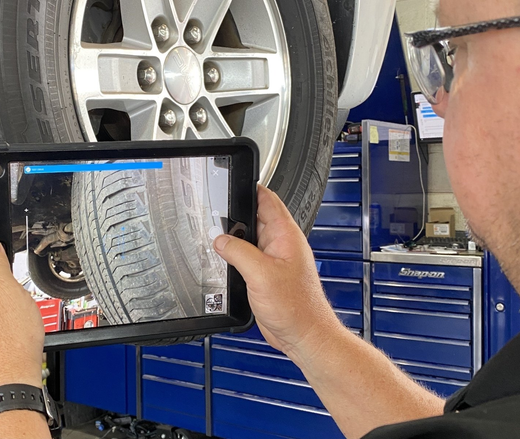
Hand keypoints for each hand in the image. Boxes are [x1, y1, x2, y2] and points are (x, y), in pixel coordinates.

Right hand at [214, 186, 341, 360]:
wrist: (304, 335)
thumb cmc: (296, 308)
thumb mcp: (261, 274)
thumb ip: (238, 252)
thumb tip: (220, 239)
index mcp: (286, 235)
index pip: (267, 199)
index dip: (250, 188)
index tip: (232, 184)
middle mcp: (282, 244)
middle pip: (254, 218)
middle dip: (235, 217)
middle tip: (216, 218)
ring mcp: (275, 259)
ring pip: (249, 239)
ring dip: (235, 240)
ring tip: (218, 241)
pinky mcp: (267, 275)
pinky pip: (248, 258)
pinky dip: (236, 257)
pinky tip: (226, 263)